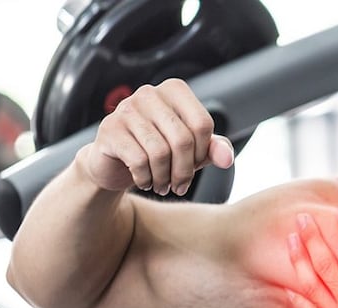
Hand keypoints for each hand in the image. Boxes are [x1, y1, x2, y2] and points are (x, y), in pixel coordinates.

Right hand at [79, 78, 234, 195]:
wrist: (115, 164)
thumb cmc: (157, 152)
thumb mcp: (191, 151)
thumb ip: (212, 149)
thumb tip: (227, 158)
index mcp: (174, 90)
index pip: (202, 124)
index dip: (202, 153)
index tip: (193, 166)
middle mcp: (149, 93)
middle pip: (182, 140)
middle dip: (184, 171)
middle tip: (179, 186)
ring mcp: (126, 108)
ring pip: (160, 152)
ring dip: (164, 178)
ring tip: (162, 186)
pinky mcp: (110, 129)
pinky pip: (139, 161)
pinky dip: (145, 178)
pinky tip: (144, 181)